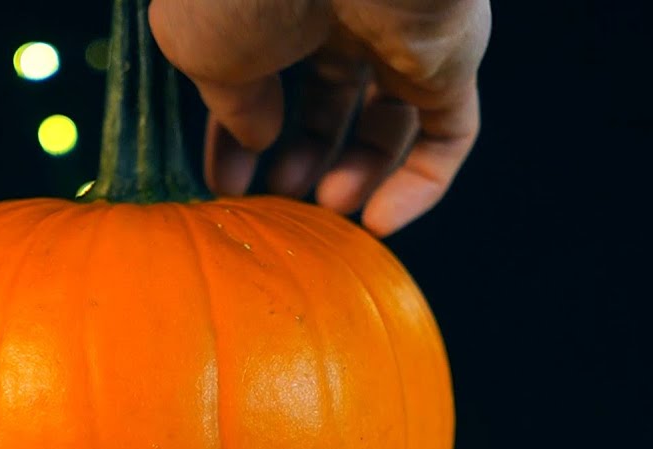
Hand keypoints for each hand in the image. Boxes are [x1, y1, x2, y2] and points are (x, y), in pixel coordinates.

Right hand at [150, 0, 490, 235]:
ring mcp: (401, 32)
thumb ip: (226, 100)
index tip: (226, 186)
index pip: (263, 74)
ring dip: (358, 173)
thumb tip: (258, 137)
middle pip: (328, 97)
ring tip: (327, 208)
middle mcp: (340, 10)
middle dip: (301, 155)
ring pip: (390, 118)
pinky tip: (379, 223)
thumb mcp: (200, 48)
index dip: (240, 135)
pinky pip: (448, 131)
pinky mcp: (452, 57)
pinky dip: (421, 183)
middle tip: (278, 198)